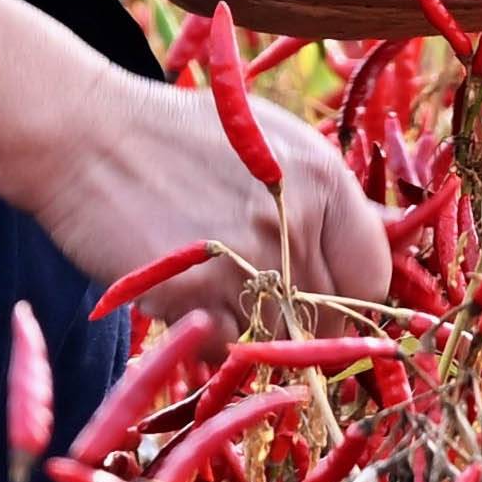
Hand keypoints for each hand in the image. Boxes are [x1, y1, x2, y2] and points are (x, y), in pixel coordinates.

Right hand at [11, 67, 394, 320]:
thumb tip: (393, 229)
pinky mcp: (195, 294)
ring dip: (258, 332)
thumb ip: (332, 194)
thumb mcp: (273, 141)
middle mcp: (295, 225)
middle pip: (330, 319)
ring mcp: (245, 263)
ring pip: (282, 338)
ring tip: (222, 295)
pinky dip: (215, 337)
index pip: (372, 277)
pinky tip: (190, 298)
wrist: (88, 136)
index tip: (328, 305)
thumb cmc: (182, 136)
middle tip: (262, 305)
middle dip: (303, 324)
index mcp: (324, 183)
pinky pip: (230, 346)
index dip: (351, 299)